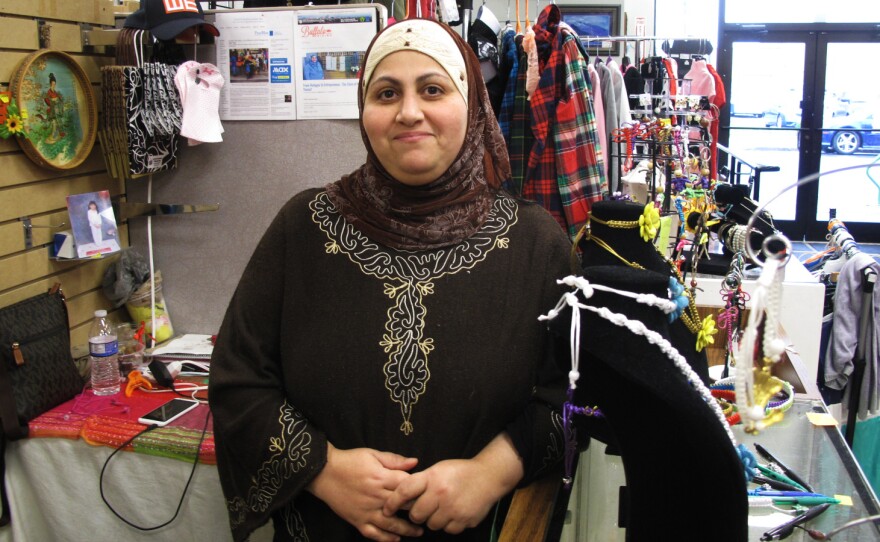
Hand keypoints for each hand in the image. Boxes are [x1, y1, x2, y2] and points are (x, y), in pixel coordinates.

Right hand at [306, 444, 423, 541]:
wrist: (324, 472)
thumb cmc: (349, 461)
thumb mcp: (372, 454)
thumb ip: (394, 460)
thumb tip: (415, 462)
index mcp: (381, 478)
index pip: (407, 487)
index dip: (420, 490)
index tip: (428, 492)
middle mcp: (376, 497)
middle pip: (403, 507)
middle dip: (418, 510)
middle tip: (430, 513)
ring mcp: (366, 511)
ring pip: (391, 524)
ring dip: (407, 530)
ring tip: (419, 531)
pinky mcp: (357, 520)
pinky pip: (373, 533)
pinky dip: (385, 539)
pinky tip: (395, 539)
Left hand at [382, 433, 523, 534]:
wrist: (489, 476)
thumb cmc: (460, 472)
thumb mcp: (438, 469)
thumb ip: (421, 481)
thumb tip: (402, 496)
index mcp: (432, 478)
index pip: (404, 491)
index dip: (392, 502)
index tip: (386, 510)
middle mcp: (441, 493)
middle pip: (416, 514)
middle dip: (417, 513)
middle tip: (425, 507)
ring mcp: (453, 509)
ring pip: (431, 525)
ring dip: (433, 519)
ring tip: (443, 508)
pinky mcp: (464, 520)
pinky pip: (447, 530)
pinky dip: (448, 524)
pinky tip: (454, 512)